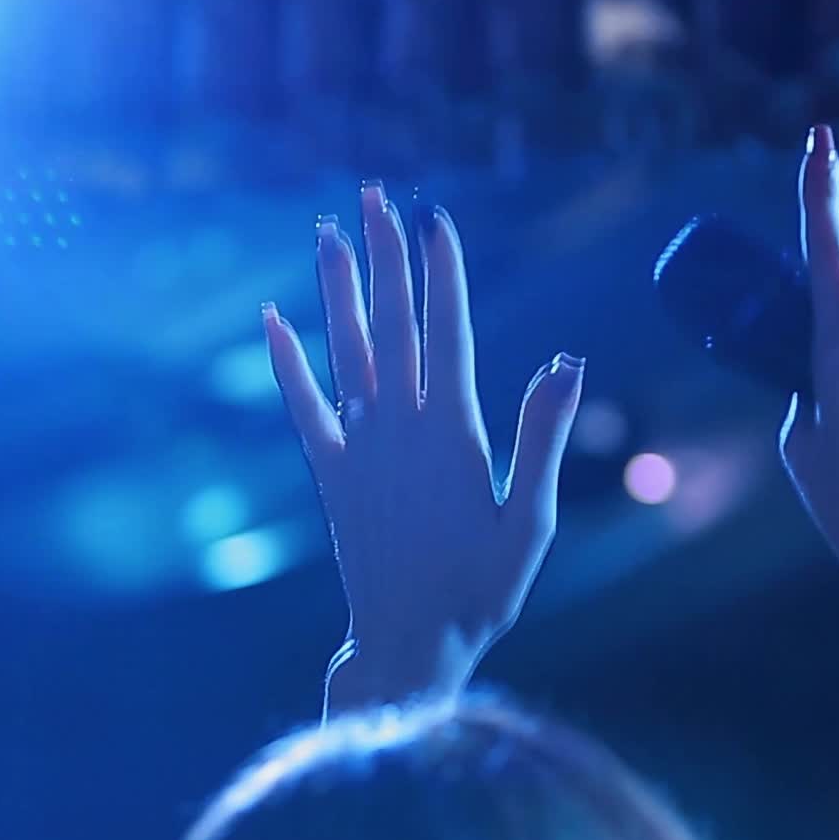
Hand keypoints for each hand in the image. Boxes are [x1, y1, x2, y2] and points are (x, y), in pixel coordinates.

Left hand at [263, 181, 583, 708]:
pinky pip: (303, 408)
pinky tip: (272, 320)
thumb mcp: (531, 521)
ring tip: (327, 233)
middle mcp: (400, 430)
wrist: (407, 643)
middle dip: (384, 257)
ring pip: (345, 353)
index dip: (440, 272)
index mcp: (454, 434)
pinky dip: (286, 363)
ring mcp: (359, 450)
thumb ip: (542, 438)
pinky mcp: (331, 476)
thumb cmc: (480, 590)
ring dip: (337, 290)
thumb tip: (566, 362)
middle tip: (372, 195)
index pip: (447, 332)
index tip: (432, 217)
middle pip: (391, 325)